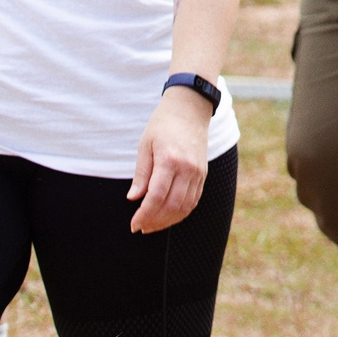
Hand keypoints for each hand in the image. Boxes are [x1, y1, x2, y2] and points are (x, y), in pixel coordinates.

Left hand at [129, 89, 213, 232]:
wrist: (190, 109)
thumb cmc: (163, 125)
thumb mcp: (145, 144)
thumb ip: (141, 173)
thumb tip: (133, 198)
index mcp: (170, 160)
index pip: (157, 196)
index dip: (144, 214)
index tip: (134, 224)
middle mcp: (187, 168)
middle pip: (172, 206)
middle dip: (155, 221)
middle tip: (140, 227)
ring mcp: (198, 172)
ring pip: (185, 207)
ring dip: (168, 221)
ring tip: (152, 225)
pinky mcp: (203, 174)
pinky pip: (194, 200)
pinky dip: (181, 212)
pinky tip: (168, 216)